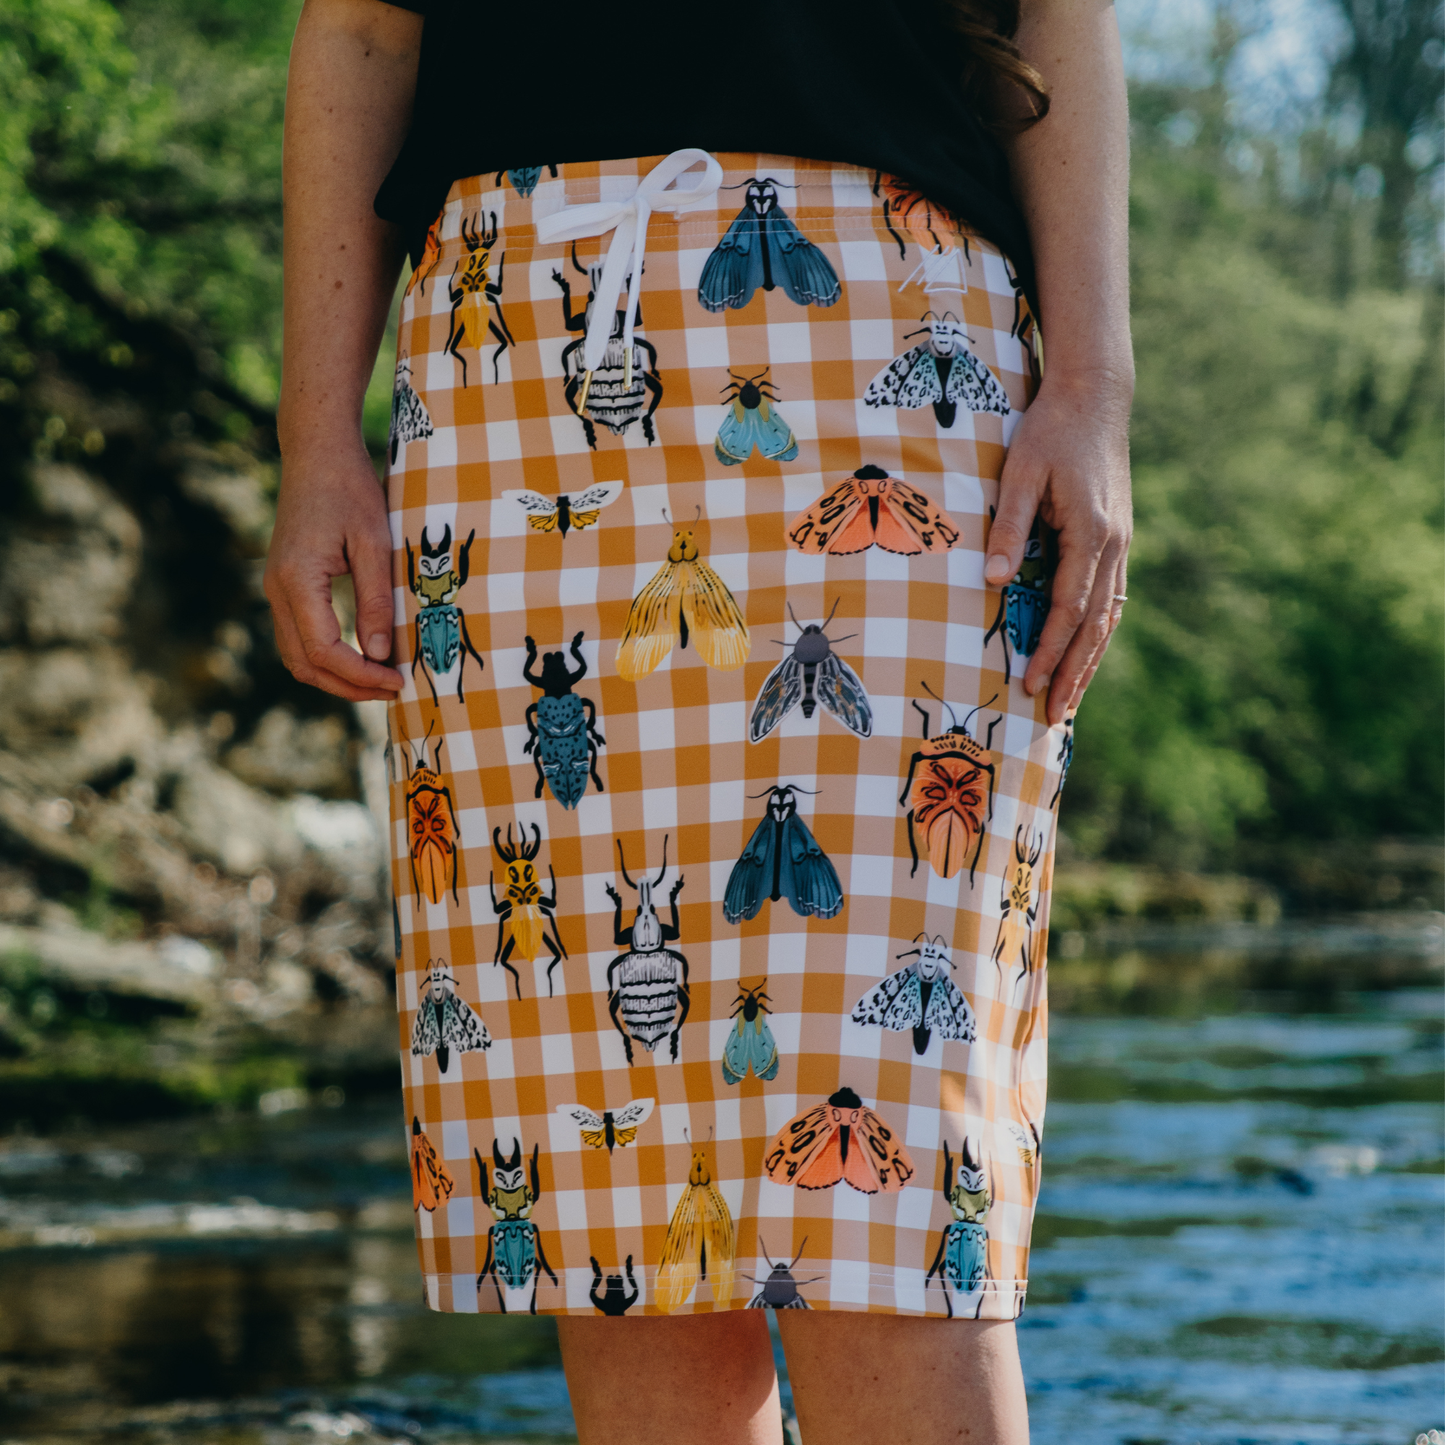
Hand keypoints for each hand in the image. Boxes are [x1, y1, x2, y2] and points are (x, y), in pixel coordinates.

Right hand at [263, 440, 403, 701]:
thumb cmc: (351, 491)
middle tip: (393, 691)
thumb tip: (380, 654)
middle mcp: (277, 589)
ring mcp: (276, 588)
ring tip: (379, 681)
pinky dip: (326, 658)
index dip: (361, 676)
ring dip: (335, 677)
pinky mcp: (284, 585)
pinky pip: (298, 637)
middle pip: (305, 663)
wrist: (318, 454)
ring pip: (296, 655)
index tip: (397, 681)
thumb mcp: (375, 544)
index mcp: (297, 580)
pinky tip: (361, 658)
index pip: (325, 650)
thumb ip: (376, 600)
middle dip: (348, 686)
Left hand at [984, 371, 1132, 725]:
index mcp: (1091, 534)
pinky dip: (1098, 634)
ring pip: (1108, 618)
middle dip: (1074, 674)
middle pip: (1094, 627)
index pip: (1068, 609)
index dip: (1049, 650)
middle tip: (1055, 717)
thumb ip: (1007, 527)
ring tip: (1072, 701)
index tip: (1029, 683)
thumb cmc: (1049, 431)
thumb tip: (990, 582)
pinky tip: (1086, 655)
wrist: (1095, 396)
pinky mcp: (1118, 540)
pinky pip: (1111, 600)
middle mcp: (1114, 546)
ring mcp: (1121, 545)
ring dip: (1089, 662)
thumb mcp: (1019, 473)